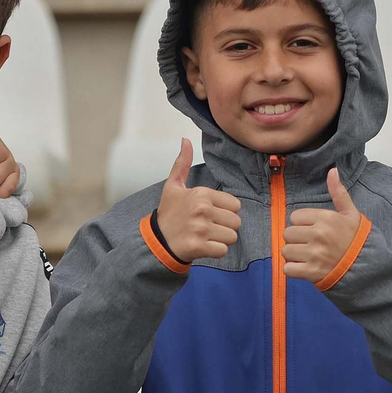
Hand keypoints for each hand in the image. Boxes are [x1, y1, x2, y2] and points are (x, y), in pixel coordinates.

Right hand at [155, 138, 240, 261]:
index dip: (225, 212)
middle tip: (208, 228)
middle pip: (236, 222)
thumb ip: (182, 164)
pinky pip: (223, 251)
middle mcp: (202, 210)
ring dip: (221, 240)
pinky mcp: (199, 247)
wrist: (155, 240)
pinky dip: (215, 252)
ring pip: (232, 237)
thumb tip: (185, 140)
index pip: (236, 205)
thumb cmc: (168, 213)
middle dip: (225, 227)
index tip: (209, 215)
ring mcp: (200, 229)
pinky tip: (203, 247)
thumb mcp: (173, 186)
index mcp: (201, 194)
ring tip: (206, 237)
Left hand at [283, 168, 361, 282]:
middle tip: (310, 245)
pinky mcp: (311, 272)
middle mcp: (318, 235)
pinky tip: (305, 267)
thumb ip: (339, 193)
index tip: (313, 230)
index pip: (294, 217)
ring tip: (308, 256)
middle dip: (296, 240)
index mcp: (326, 218)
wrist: (367, 267)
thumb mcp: (351, 214)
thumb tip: (332, 170)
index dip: (301, 224)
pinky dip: (293, 270)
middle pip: (288, 234)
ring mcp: (314, 254)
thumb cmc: (356, 239)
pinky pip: (287, 269)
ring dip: (294, 255)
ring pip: (286, 251)